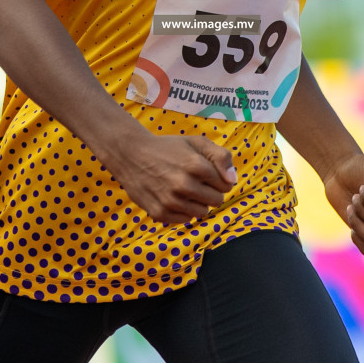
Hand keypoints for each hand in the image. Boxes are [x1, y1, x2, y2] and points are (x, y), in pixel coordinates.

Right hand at [107, 133, 236, 224]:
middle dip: (211, 192)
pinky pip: (185, 220)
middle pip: (216, 201)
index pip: (226, 185)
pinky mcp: (159, 213)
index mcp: (196, 165)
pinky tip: (173, 197)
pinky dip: (183, 211)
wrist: (130, 154)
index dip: (219, 178)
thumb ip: (221, 157)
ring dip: (198, 203)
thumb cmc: (168, 148)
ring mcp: (170, 201)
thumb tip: (233, 180)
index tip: (207, 173)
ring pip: (202, 213)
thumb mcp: (196, 142)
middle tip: (197, 182)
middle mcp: (183, 185)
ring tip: (185, 189)